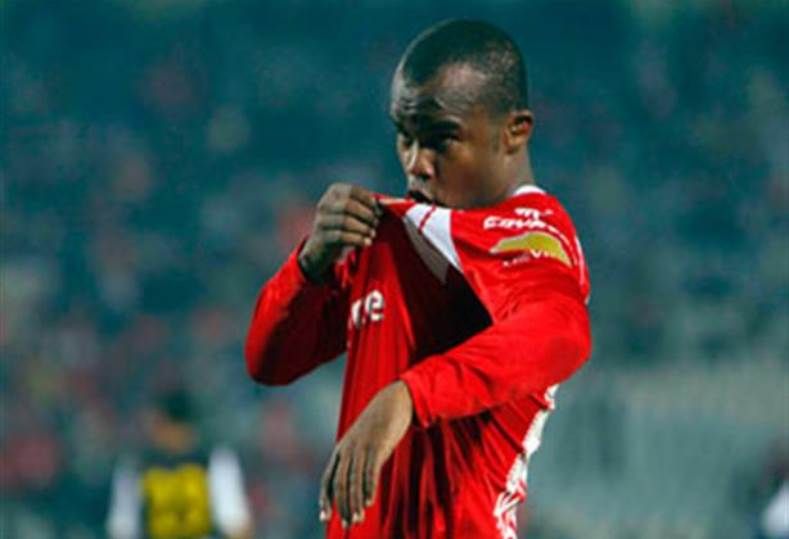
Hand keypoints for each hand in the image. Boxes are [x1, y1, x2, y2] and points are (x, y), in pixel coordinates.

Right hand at [299, 183, 380, 281]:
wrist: (322, 247)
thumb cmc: (344, 226)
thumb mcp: (353, 213)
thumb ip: (367, 206)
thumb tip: (387, 204)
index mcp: (333, 193)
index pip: (352, 191)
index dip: (368, 200)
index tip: (379, 210)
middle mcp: (324, 204)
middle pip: (348, 205)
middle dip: (366, 214)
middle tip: (376, 223)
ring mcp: (321, 221)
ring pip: (344, 221)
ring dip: (363, 228)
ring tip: (373, 233)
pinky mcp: (321, 237)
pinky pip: (341, 237)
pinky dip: (357, 239)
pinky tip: (367, 242)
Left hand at [319, 381, 412, 527]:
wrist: (395, 401)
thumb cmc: (380, 425)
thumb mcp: (363, 442)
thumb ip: (357, 459)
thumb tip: (356, 482)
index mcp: (341, 449)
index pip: (328, 478)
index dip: (325, 498)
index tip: (325, 517)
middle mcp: (348, 449)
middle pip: (340, 483)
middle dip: (343, 506)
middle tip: (348, 525)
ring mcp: (362, 446)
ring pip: (354, 480)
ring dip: (355, 502)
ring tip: (358, 520)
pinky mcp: (377, 445)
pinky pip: (370, 470)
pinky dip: (368, 488)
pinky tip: (369, 502)